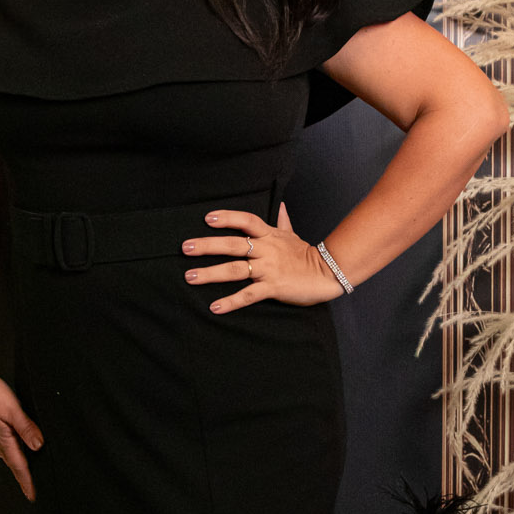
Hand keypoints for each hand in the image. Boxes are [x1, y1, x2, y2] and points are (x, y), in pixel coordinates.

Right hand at [0, 353, 42, 498]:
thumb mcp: (13, 410)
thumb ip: (26, 428)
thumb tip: (38, 446)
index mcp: (2, 438)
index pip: (18, 464)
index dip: (26, 481)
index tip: (32, 495)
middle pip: (12, 462)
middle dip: (21, 477)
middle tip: (29, 490)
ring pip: (7, 452)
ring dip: (16, 464)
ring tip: (25, 474)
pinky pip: (2, 442)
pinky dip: (11, 450)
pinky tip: (14, 447)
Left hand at [182, 203, 343, 314]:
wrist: (328, 273)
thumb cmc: (307, 255)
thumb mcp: (293, 235)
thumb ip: (283, 221)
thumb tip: (281, 205)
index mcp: (270, 235)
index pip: (246, 221)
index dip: (227, 217)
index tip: (207, 218)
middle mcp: (266, 250)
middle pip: (233, 244)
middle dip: (207, 246)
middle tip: (185, 248)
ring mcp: (269, 269)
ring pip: (236, 269)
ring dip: (211, 273)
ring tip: (190, 277)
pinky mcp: (273, 288)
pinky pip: (249, 295)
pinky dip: (231, 301)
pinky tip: (215, 307)